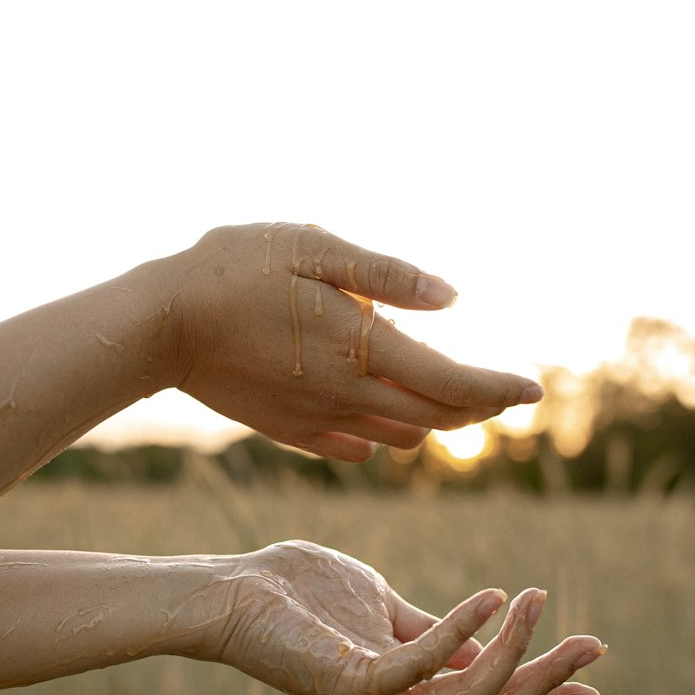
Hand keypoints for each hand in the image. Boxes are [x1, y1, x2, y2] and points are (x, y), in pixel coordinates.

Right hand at [167, 223, 542, 460]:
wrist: (159, 326)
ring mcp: (316, 420)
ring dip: (434, 422)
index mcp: (362, 348)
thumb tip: (454, 299)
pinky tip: (382, 420)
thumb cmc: (235, 269)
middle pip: (435, 418)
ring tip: (449, 398)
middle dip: (477, 408)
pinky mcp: (288, 430)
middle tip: (503, 394)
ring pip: (398, 437)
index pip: (453, 383)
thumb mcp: (314, 248)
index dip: (499, 388)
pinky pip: (352, 446)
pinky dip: (381, 437)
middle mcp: (347, 395)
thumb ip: (387, 276)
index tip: (534, 391)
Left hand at [169, 541, 605, 694]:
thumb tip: (487, 629)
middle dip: (547, 681)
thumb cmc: (303, 596)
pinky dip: (463, 632)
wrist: (235, 592)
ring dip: (514, 654)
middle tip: (593, 644)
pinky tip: (492, 597)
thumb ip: (432, 629)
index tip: (596, 683)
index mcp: (408, 693)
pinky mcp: (350, 682)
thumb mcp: (386, 611)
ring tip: (538, 601)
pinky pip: (421, 665)